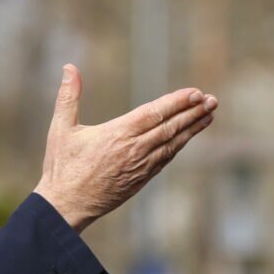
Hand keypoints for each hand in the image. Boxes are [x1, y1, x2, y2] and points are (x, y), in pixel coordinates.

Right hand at [34, 63, 217, 231]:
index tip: (196, 93)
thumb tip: (70, 67)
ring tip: (209, 115)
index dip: (177, 102)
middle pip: (170, 127)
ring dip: (193, 129)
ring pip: (172, 144)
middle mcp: (134, 150)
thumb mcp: (61, 129)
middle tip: (212, 100)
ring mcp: (140, 167)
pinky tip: (188, 138)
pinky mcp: (140, 180)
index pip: (155, 113)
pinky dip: (179, 146)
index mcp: (117, 134)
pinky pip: (165, 159)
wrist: (66, 206)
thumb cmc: (62, 167)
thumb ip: (68, 97)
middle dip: (194, 112)